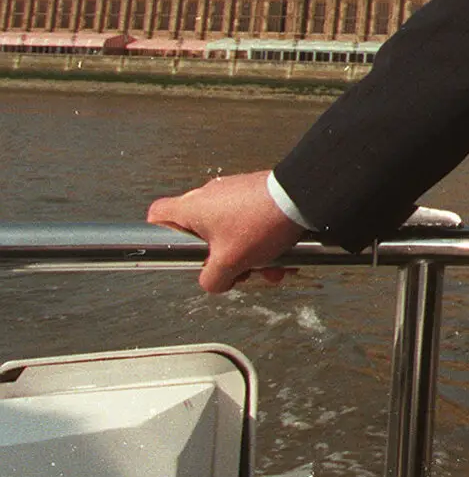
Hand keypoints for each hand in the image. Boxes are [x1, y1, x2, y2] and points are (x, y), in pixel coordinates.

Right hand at [147, 170, 305, 293]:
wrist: (304, 198)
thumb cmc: (263, 221)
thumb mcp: (230, 262)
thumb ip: (212, 279)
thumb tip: (214, 282)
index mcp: (192, 207)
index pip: (157, 215)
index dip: (160, 235)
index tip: (175, 251)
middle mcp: (210, 196)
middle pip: (201, 235)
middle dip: (222, 259)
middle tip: (238, 270)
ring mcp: (235, 193)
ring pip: (232, 234)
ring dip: (250, 256)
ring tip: (270, 268)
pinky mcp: (257, 195)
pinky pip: (252, 224)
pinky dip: (265, 242)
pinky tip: (283, 256)